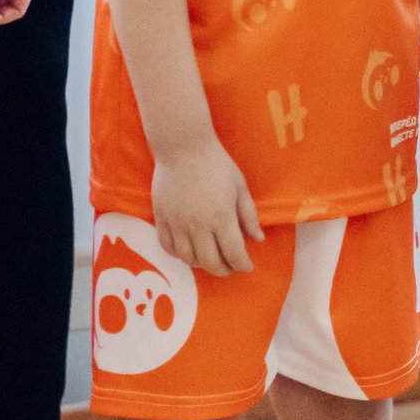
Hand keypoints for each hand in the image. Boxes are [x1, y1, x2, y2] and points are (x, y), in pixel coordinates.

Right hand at [150, 140, 263, 276]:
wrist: (183, 149)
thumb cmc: (217, 165)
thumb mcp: (240, 188)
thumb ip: (249, 216)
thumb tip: (258, 239)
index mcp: (221, 218)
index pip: (233, 253)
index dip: (242, 264)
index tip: (247, 266)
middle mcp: (198, 226)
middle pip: (210, 262)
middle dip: (224, 270)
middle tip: (231, 268)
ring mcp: (177, 225)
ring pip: (188, 259)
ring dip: (202, 265)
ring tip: (211, 260)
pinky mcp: (161, 220)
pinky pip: (168, 247)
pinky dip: (179, 255)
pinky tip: (189, 252)